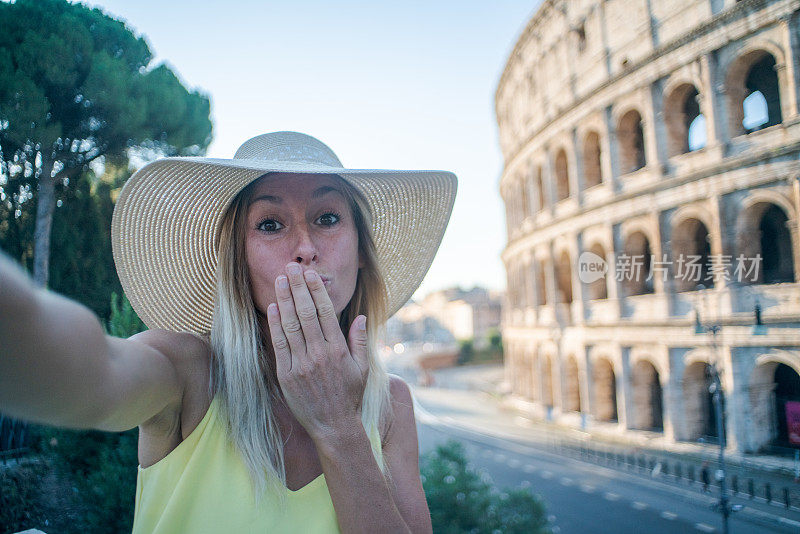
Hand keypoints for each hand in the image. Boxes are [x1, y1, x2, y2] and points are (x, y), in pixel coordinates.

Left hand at [266, 262, 367, 441]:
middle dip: (298, 287)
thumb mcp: (362, 368)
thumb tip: (360, 317)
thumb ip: (359, 341)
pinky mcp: (287, 375)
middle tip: (291, 268)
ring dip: (285, 300)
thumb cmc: (349, 395)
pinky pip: (280, 344)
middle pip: (307, 313)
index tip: (310, 274)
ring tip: (279, 280)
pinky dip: (276, 324)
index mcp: (338, 349)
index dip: (317, 290)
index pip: (325, 312)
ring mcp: (302, 364)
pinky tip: (273, 308)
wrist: (333, 425)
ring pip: (291, 325)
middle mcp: (320, 353)